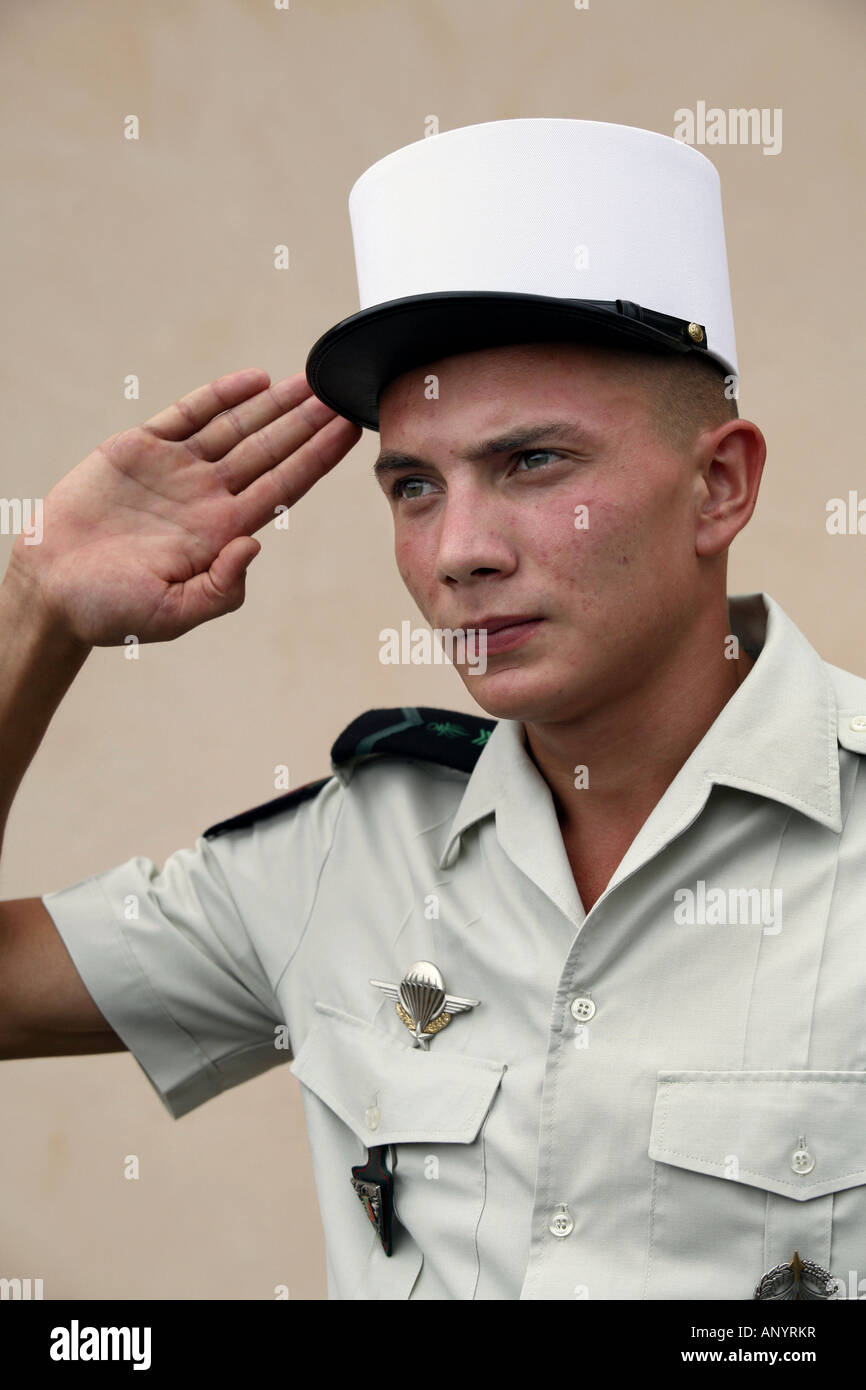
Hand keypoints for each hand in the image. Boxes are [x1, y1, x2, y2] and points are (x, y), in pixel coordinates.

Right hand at [6, 369, 361, 645]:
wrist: (51, 590)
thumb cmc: (111, 611)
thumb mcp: (173, 614)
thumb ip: (221, 588)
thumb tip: (254, 545)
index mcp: (221, 533)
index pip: (284, 488)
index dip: (317, 458)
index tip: (348, 431)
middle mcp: (207, 496)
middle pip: (270, 451)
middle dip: (306, 422)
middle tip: (340, 392)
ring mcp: (176, 470)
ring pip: (237, 427)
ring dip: (274, 404)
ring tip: (310, 380)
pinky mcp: (139, 449)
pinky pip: (188, 414)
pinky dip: (220, 396)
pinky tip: (254, 381)